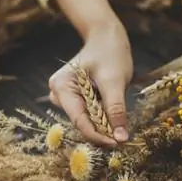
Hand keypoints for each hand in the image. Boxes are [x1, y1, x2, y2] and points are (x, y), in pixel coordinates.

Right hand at [48, 21, 132, 147]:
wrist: (107, 38)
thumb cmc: (109, 53)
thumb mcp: (115, 81)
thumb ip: (116, 110)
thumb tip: (121, 138)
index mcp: (62, 86)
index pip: (78, 119)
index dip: (97, 135)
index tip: (117, 143)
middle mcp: (58, 93)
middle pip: (81, 122)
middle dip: (101, 131)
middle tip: (122, 137)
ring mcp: (66, 97)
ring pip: (86, 121)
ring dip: (103, 126)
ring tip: (120, 123)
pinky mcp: (75, 99)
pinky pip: (89, 115)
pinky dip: (102, 118)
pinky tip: (114, 116)